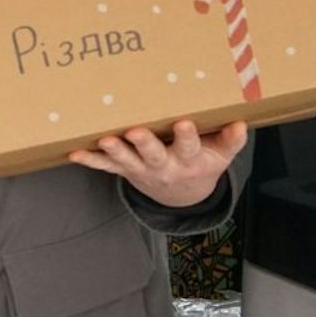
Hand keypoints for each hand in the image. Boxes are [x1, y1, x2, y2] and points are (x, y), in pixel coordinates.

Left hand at [69, 119, 246, 207]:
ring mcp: (141, 169)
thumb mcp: (222, 155)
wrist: (181, 194)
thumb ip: (231, 140)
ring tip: (105, 140)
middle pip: (154, 155)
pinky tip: (74, 154)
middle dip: (145, 144)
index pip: (190, 147)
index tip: (183, 123)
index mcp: (190, 159)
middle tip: (136, 132)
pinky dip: (90, 160)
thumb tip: (241, 124)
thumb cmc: (203, 162)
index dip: (186, 136)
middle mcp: (164, 166)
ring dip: (115, 151)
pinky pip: (105, 166)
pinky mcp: (124, 169)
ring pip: (127, 160)